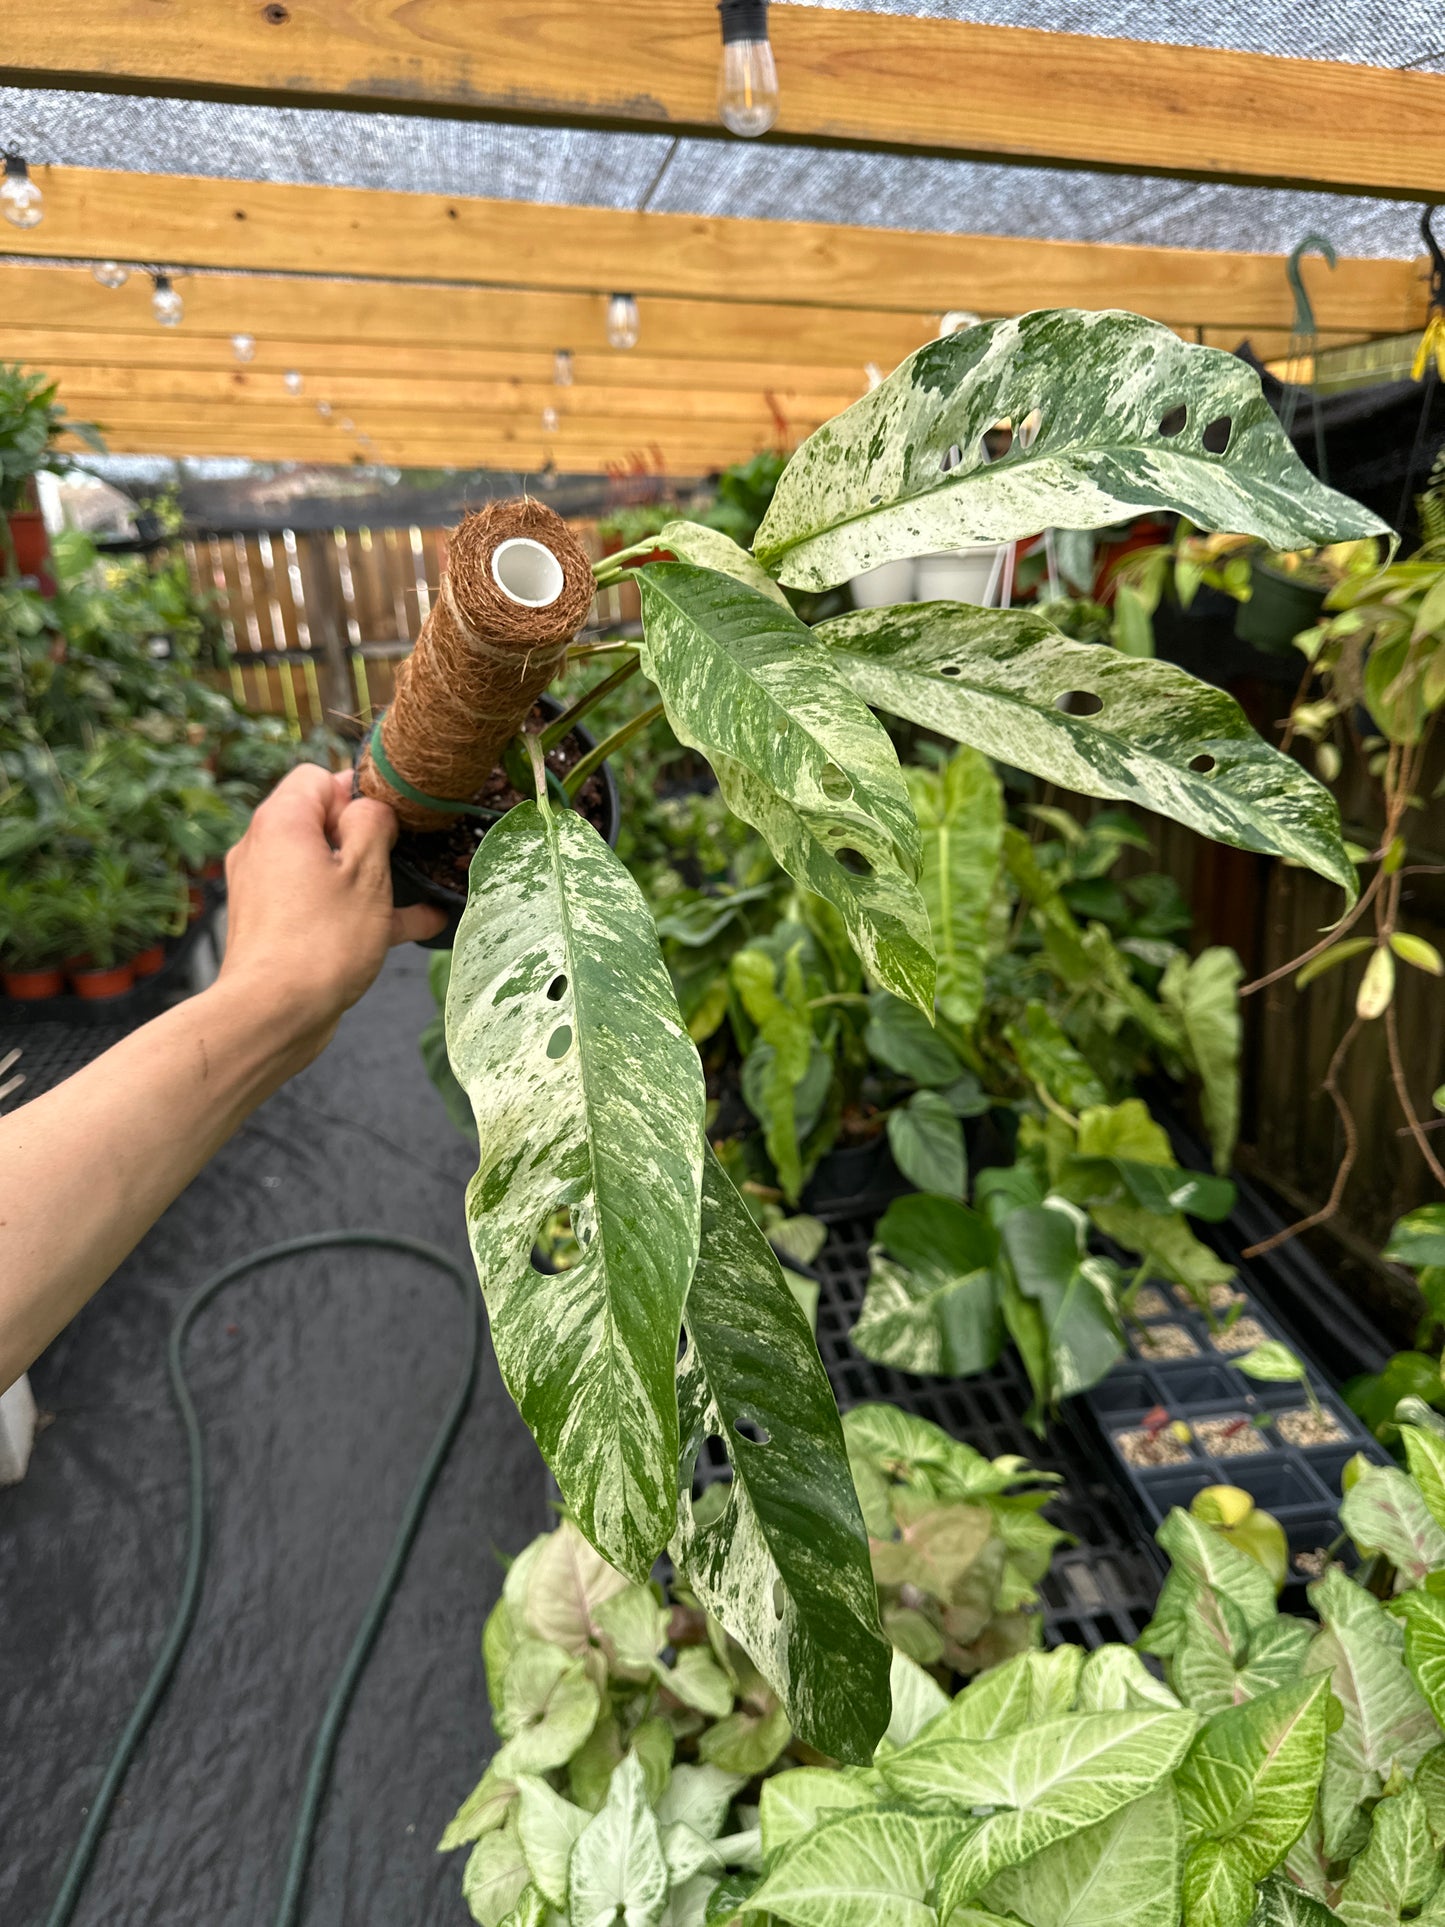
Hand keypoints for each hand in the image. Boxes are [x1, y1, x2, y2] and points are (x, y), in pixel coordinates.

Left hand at [218, 765, 445, 1055]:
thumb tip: (371, 810)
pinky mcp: (272, 926)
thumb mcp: (366, 872)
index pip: (319, 777)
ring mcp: (264, 889)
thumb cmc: (323, 940)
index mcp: (281, 821)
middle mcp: (263, 847)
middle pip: (322, 823)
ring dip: (371, 879)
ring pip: (326, 868)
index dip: (359, 793)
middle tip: (406, 861)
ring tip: (422, 895)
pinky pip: (320, 904)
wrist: (272, 1015)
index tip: (390, 822)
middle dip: (369, 839)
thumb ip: (373, 824)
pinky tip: (415, 926)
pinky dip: (356, 909)